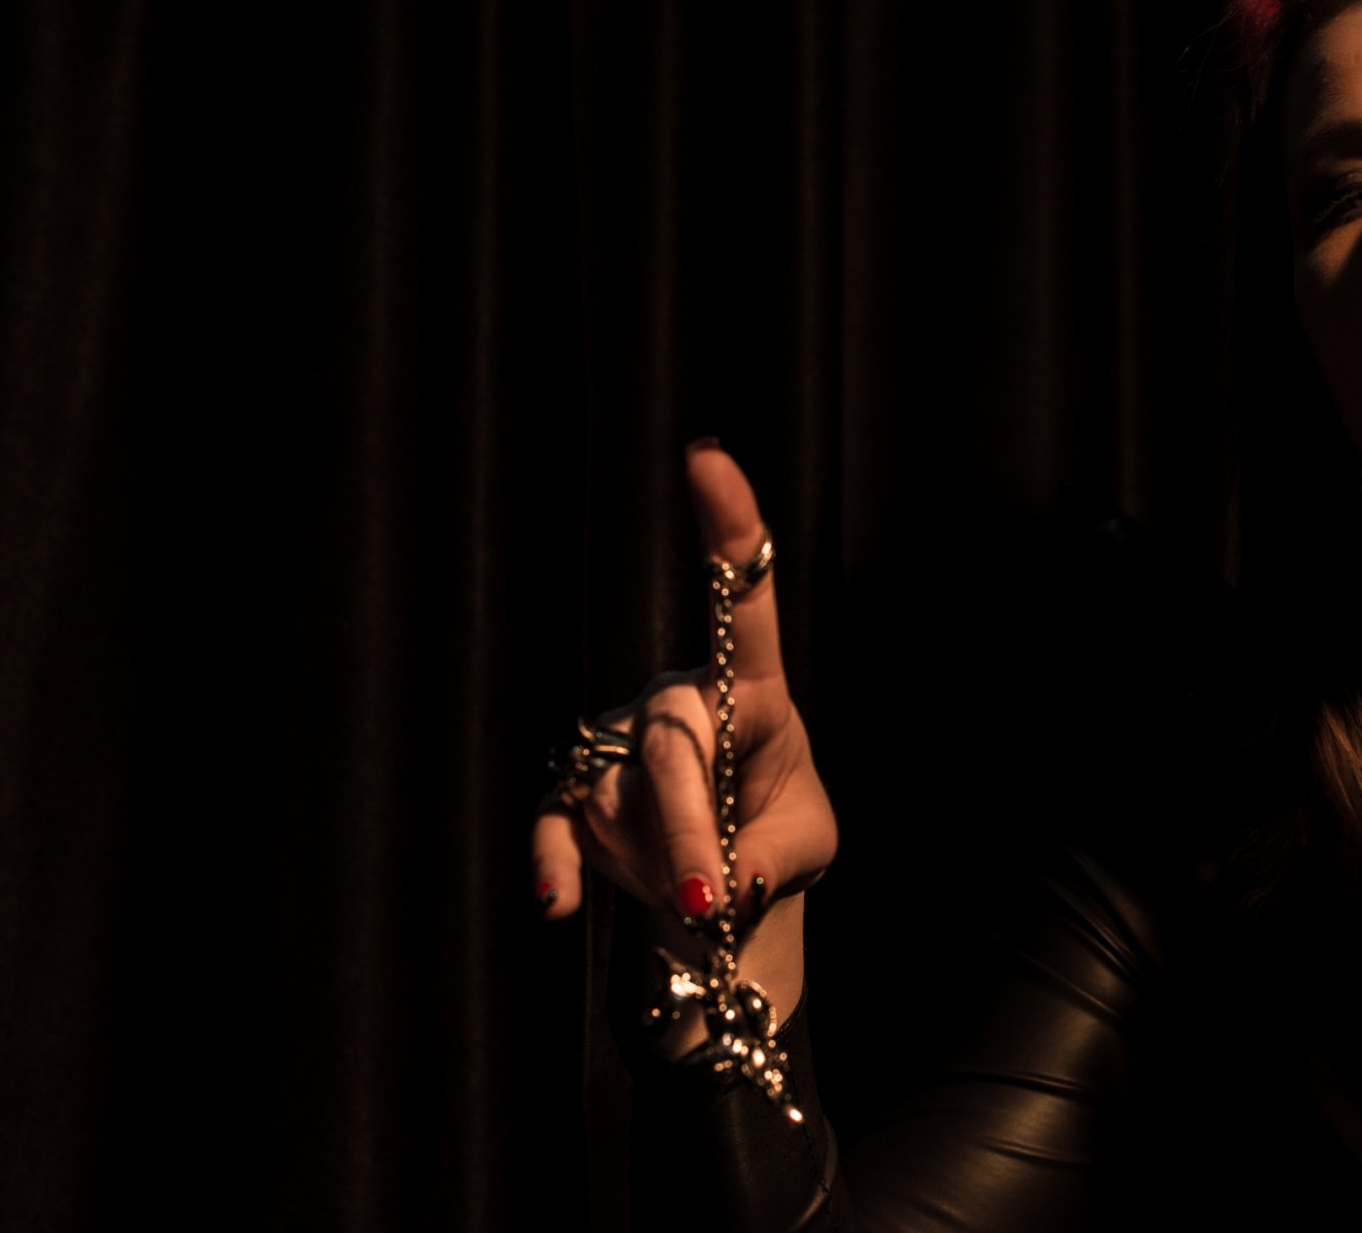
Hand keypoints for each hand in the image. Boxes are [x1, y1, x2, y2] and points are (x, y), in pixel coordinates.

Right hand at [531, 444, 837, 1040]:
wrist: (728, 888)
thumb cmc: (779, 839)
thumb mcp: (806, 848)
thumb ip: (773, 859)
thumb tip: (722, 882)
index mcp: (755, 692)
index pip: (744, 603)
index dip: (729, 529)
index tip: (708, 457)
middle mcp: (680, 699)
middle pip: (672, 749)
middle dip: (689, 831)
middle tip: (708, 901)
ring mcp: (620, 740)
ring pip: (620, 799)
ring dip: (656, 865)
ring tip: (696, 894)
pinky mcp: (576, 788)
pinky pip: (555, 820)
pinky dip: (558, 866)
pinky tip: (563, 903)